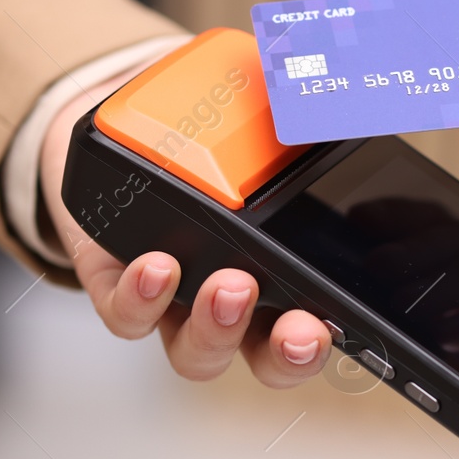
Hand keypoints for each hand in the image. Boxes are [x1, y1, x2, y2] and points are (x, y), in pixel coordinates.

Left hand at [38, 73, 331, 385]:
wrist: (128, 118)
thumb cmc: (212, 128)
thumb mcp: (270, 114)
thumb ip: (310, 113)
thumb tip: (343, 101)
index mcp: (284, 272)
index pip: (320, 325)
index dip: (334, 337)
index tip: (343, 320)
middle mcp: (234, 302)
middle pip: (268, 357)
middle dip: (288, 352)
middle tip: (300, 327)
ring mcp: (176, 301)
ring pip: (198, 352)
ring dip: (218, 329)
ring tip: (230, 287)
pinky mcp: (115, 284)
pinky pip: (126, 316)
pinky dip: (142, 299)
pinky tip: (157, 266)